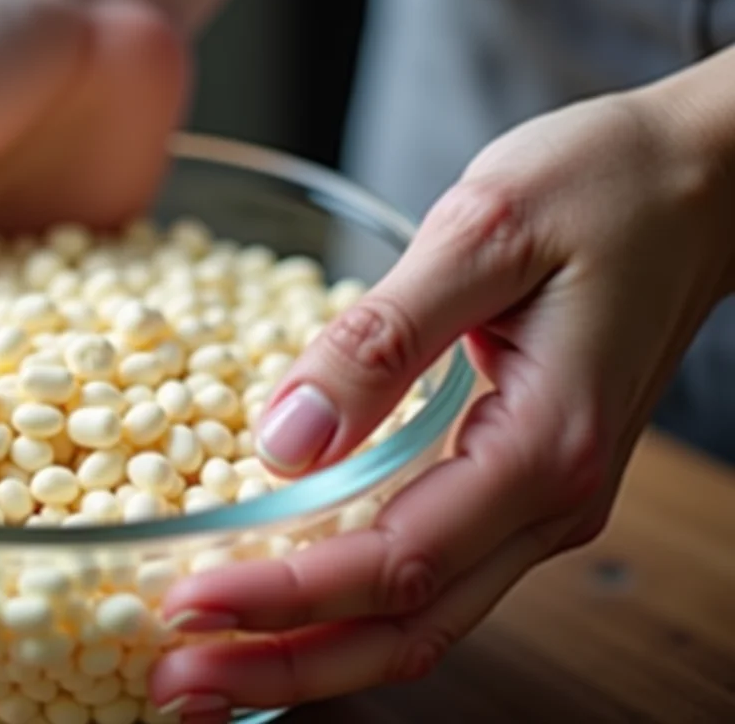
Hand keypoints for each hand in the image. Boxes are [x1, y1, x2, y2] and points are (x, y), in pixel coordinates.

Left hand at [150, 90, 734, 717]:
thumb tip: (284, 442)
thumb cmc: (603, 188)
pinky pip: (430, 578)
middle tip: (174, 684)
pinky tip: (286, 609)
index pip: (394, 562)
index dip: (283, 597)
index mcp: (543, 447)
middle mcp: (548, 502)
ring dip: (312, 656)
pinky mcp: (516, 486)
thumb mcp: (480, 233)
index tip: (185, 605)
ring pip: (420, 621)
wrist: (699, 183)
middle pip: (406, 628)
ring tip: (210, 670)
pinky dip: (351, 611)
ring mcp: (538, 506)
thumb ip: (382, 341)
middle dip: (285, 667)